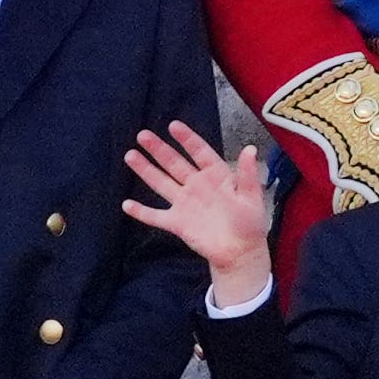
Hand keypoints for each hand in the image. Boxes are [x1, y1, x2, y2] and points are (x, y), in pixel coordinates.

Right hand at [122, 122, 272, 306]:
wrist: (241, 252)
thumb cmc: (250, 223)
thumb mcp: (252, 197)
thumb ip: (248, 174)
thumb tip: (250, 149)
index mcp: (217, 177)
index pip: (200, 153)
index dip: (188, 139)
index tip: (173, 126)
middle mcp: (197, 186)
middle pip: (174, 163)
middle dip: (159, 149)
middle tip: (142, 135)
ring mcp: (185, 203)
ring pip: (161, 183)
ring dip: (145, 170)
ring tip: (130, 155)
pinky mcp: (177, 223)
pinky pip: (155, 216)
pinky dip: (141, 211)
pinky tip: (126, 204)